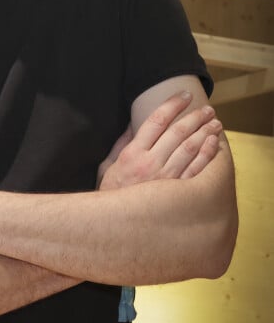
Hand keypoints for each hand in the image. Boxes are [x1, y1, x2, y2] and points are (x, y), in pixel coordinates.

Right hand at [98, 92, 221, 190]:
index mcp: (133, 153)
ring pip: (191, 148)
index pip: (157, 120)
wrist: (116, 227)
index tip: (185, 95)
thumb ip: (121, 143)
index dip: (173, 105)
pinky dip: (207, 155)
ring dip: (205, 133)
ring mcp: (166, 179)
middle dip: (195, 117)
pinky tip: (214, 144)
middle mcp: (151, 163)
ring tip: (215, 123)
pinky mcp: (177, 194)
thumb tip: (133, 124)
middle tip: (207, 109)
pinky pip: (197, 170)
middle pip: (178, 132)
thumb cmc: (111, 195)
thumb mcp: (107, 165)